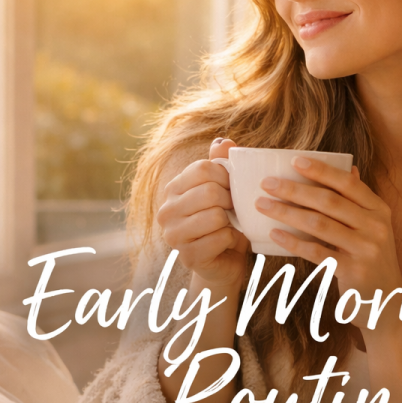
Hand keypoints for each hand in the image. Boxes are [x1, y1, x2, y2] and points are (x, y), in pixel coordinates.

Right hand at [156, 138, 248, 287]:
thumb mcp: (225, 189)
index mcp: (174, 189)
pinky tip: (227, 242)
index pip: (203, 169)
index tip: (233, 187)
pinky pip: (220, 238)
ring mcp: (173, 235)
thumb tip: (223, 142)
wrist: (224, 260)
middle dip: (231, 201)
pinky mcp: (187, 256)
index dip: (226, 176)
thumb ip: (222, 164)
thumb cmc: (225, 220)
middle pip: (209, 192)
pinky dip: (232, 239)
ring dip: (232, 222)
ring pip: (215, 216)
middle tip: (234, 210)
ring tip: (230, 225)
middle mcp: (167, 211)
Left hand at [254, 157, 401, 327]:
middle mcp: (376, 226)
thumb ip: (359, 201)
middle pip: (329, 201)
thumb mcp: (374, 228)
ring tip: (263, 205)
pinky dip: (293, 242)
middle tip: (267, 183)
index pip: (347, 184)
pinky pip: (316, 252)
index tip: (294, 161)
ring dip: (287, 212)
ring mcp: (366, 249)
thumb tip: (349, 168)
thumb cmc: (372, 260)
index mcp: (379, 210)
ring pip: (319, 224)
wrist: (387, 304)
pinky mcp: (353, 271)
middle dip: (295, 190)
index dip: (321, 170)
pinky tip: (274, 234)